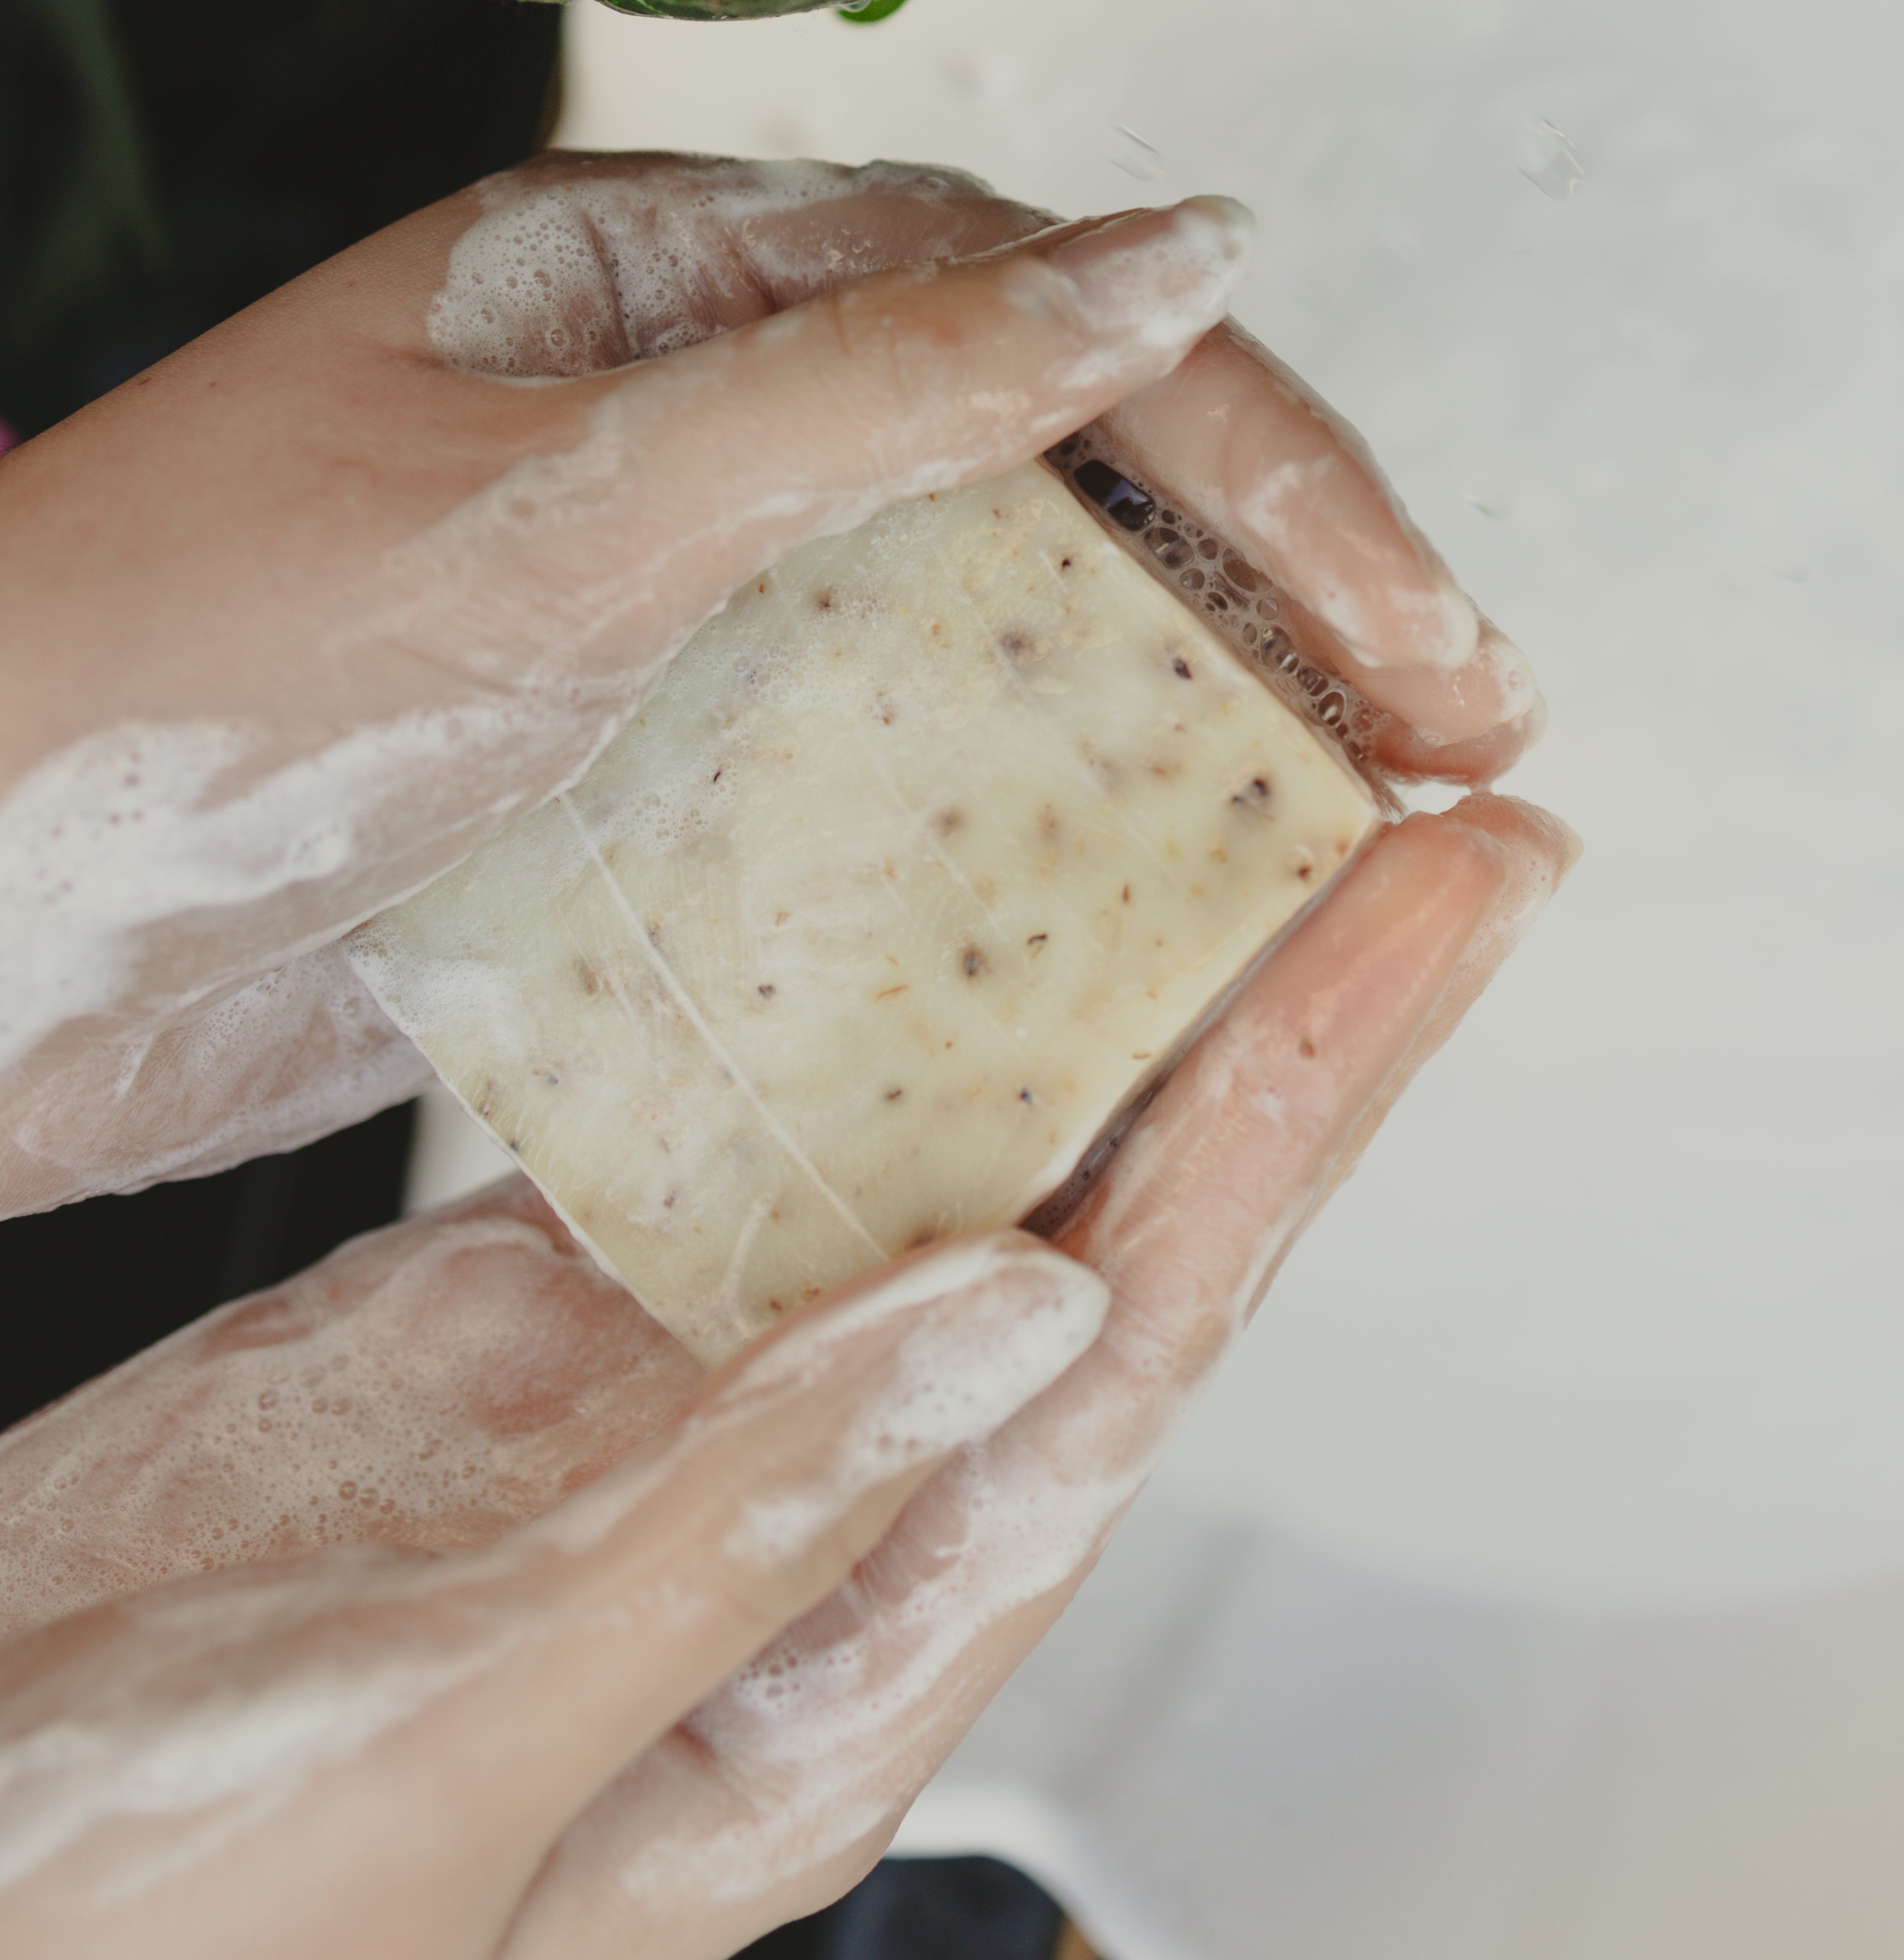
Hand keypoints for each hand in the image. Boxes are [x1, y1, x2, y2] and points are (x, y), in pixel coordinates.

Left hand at [0, 153, 1536, 1214]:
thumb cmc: (182, 658)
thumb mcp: (568, 499)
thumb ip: (886, 382)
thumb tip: (1184, 254)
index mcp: (663, 279)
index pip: (1034, 313)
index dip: (1255, 455)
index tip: (1418, 612)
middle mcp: (686, 424)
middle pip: (1047, 463)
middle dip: (1264, 583)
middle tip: (1454, 717)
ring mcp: (674, 607)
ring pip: (985, 625)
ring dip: (1176, 713)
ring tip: (1364, 813)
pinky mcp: (646, 776)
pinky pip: (880, 783)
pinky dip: (1022, 836)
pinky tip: (1154, 902)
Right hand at [0, 792, 1570, 1956]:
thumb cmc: (166, 1921)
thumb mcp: (477, 1739)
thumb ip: (748, 1520)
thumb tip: (1011, 1312)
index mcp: (833, 1659)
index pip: (1145, 1328)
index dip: (1310, 1102)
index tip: (1446, 912)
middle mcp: (793, 1512)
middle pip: (1093, 1209)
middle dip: (1264, 1005)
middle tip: (1411, 807)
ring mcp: (656, 1405)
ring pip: (918, 1145)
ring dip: (1060, 974)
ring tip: (1186, 785)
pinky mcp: (509, 1333)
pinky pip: (702, 1132)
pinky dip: (786, 992)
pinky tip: (858, 862)